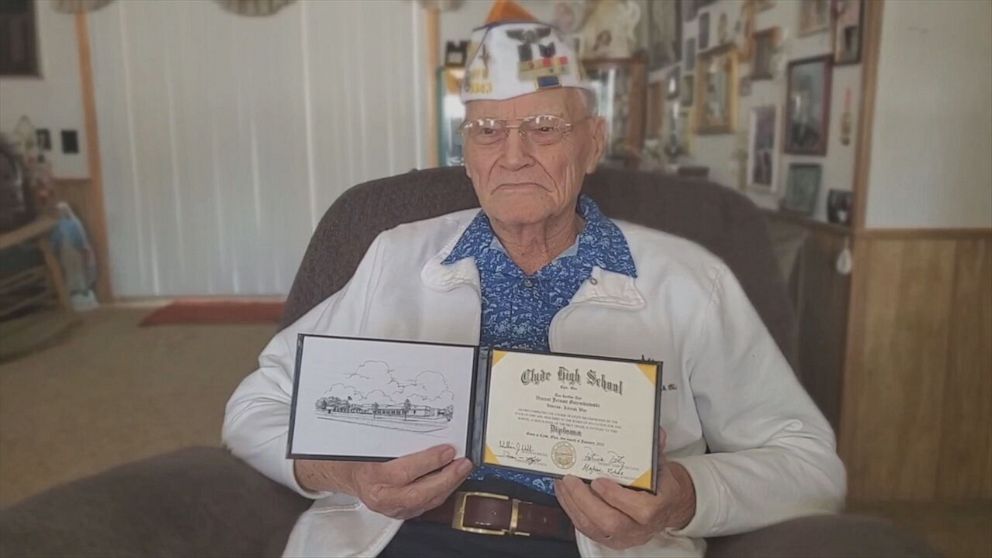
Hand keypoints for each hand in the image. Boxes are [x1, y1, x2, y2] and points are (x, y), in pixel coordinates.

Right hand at [295, 444, 472, 519]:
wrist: (345, 474)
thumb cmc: (357, 456)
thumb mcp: (369, 442)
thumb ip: (394, 439)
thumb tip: (425, 426)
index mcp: (371, 476)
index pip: (405, 472)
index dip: (430, 461)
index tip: (447, 450)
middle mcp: (381, 496)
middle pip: (419, 493)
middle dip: (446, 478)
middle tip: (463, 464)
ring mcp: (390, 508)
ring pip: (425, 501)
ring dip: (448, 486)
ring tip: (461, 470)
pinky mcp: (399, 512)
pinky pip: (424, 505)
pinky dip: (440, 492)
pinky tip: (450, 481)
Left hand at [554, 429, 695, 549]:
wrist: (663, 510)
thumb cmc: (659, 488)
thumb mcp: (661, 467)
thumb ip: (656, 450)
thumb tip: (656, 433)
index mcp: (656, 508)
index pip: (641, 510)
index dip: (616, 496)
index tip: (598, 481)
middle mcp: (639, 528)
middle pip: (611, 523)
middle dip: (585, 500)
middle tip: (570, 479)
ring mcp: (622, 537)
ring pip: (593, 528)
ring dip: (573, 503)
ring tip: (563, 482)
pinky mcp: (607, 539)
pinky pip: (585, 528)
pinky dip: (571, 509)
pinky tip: (564, 492)